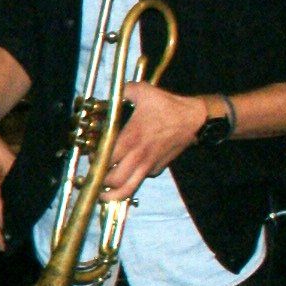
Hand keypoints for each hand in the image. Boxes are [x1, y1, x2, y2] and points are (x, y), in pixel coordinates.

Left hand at [101, 83, 209, 201]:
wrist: (195, 118)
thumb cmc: (168, 106)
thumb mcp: (143, 91)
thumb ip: (124, 91)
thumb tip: (114, 90)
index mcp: (130, 139)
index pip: (105, 159)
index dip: (94, 161)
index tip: (90, 156)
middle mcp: (138, 156)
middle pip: (113, 180)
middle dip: (100, 181)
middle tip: (94, 175)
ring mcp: (149, 165)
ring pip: (128, 188)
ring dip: (113, 194)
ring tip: (103, 195)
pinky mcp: (159, 168)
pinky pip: (142, 180)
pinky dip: (132, 181)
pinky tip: (126, 177)